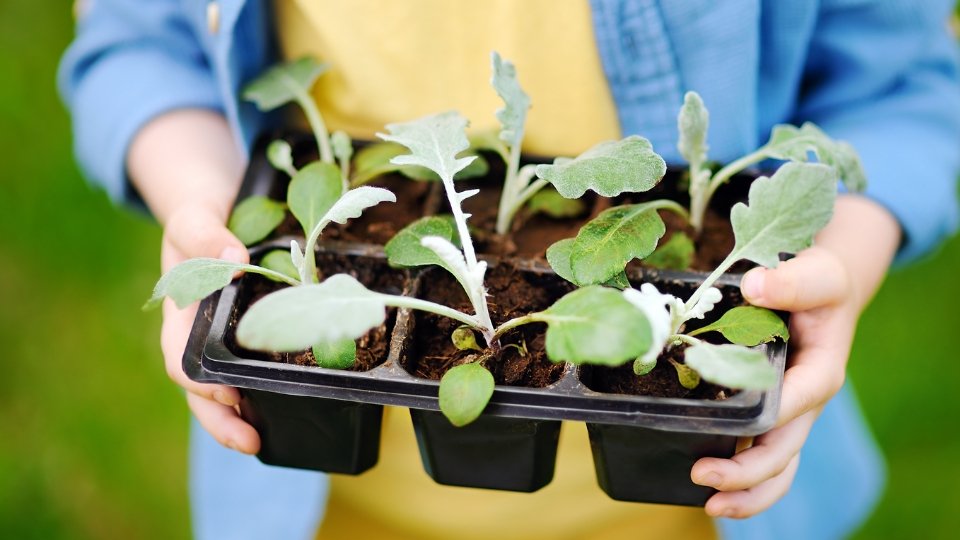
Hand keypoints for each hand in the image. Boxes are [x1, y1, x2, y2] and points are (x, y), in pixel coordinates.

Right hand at [129, 109, 259, 454]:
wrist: (213, 215)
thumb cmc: (197, 219)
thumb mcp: (193, 219)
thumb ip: (206, 235)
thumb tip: (233, 259)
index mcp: (178, 317)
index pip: (179, 360)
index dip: (200, 383)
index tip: (226, 393)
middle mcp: (198, 338)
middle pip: (202, 391)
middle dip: (222, 420)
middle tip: (250, 442)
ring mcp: (222, 343)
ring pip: (227, 390)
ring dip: (243, 417)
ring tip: (264, 442)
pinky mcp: (250, 341)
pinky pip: (254, 372)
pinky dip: (266, 392)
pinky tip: (291, 406)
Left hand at [690, 195, 899, 517]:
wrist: (819, 291)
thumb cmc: (819, 284)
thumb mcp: (818, 272)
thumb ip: (792, 280)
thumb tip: (755, 286)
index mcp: (820, 371)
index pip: (798, 400)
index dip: (770, 416)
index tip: (738, 428)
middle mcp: (805, 402)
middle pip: (784, 449)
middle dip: (748, 470)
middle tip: (703, 476)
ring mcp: (788, 415)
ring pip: (776, 467)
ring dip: (747, 490)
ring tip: (710, 503)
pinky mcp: (770, 418)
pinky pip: (762, 458)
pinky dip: (741, 480)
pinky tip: (711, 492)